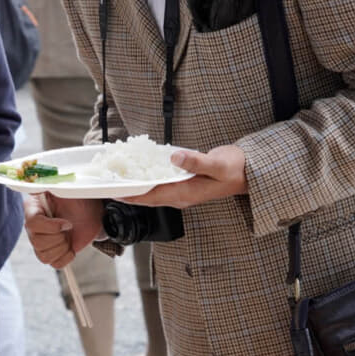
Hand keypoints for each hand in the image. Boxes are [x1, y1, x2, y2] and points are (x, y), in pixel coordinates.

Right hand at [24, 193, 103, 268]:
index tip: (67, 223)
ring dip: (62, 247)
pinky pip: (53, 263)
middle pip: (37, 242)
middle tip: (69, 227)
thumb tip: (37, 182)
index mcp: (33, 209)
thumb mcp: (67, 189)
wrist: (92, 214)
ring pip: (44, 255)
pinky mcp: (52, 253)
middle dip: (59, 237)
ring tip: (68, 236)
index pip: (32, 223)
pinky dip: (65, 257)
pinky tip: (70, 247)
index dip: (51, 227)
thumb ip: (52, 186)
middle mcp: (34, 227)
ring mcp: (41, 241)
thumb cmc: (79, 199)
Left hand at [119, 145, 246, 207]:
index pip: (152, 197)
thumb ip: (196, 162)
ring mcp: (182, 191)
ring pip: (152, 192)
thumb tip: (174, 158)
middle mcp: (181, 196)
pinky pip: (160, 184)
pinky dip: (146, 179)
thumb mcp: (217, 163)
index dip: (131, 195)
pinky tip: (137, 170)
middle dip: (127, 192)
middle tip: (106, 184)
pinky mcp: (183, 184)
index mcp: (186, 194)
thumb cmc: (235, 168)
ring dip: (134, 186)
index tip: (112, 191)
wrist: (248, 172)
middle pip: (147, 197)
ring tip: (116, 178)